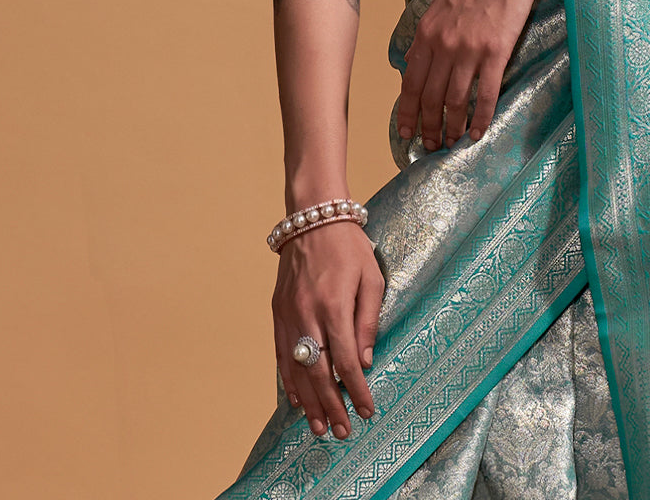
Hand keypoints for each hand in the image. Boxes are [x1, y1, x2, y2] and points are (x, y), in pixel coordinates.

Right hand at [273, 220, 384, 437]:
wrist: (313, 217)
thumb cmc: (349, 246)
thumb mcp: (371, 278)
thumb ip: (368, 321)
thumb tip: (364, 361)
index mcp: (335, 305)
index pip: (346, 360)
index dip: (356, 389)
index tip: (367, 409)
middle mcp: (307, 313)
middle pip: (319, 372)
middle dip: (331, 406)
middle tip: (342, 432)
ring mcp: (288, 313)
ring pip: (296, 367)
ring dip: (307, 401)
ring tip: (318, 427)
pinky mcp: (277, 310)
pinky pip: (280, 352)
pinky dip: (287, 379)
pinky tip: (295, 399)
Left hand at [397, 0, 558, 150]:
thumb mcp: (441, 0)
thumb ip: (428, 33)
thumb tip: (414, 61)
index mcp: (426, 30)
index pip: (409, 82)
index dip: (406, 113)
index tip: (405, 134)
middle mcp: (443, 43)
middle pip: (429, 97)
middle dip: (428, 127)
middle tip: (430, 147)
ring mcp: (470, 48)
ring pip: (454, 100)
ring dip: (451, 127)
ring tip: (450, 145)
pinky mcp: (497, 50)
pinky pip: (486, 93)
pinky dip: (481, 117)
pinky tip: (478, 132)